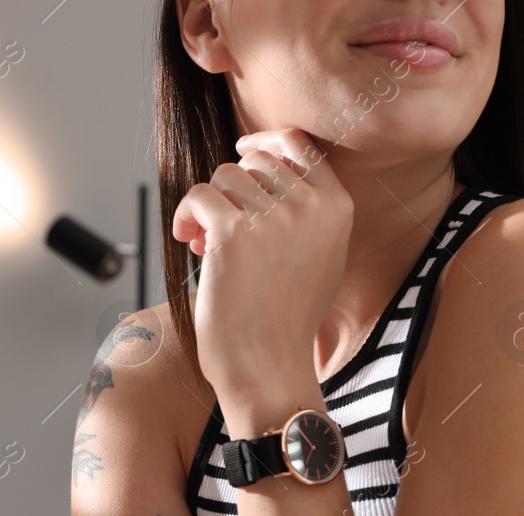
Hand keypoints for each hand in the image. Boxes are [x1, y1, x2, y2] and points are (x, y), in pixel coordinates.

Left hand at [171, 127, 352, 397]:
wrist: (269, 366)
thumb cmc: (287, 319)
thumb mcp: (320, 257)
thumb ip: (306, 211)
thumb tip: (264, 164)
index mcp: (338, 208)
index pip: (299, 145)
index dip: (264, 143)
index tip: (242, 151)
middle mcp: (310, 207)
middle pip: (255, 162)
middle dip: (233, 189)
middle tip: (222, 227)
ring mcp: (273, 218)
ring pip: (224, 177)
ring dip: (209, 207)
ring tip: (207, 244)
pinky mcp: (233, 233)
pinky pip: (199, 196)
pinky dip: (186, 217)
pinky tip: (188, 242)